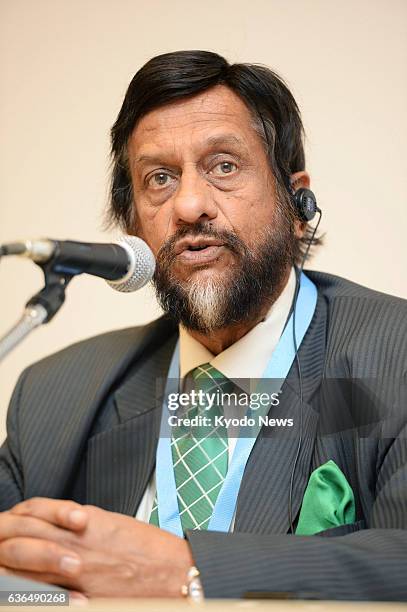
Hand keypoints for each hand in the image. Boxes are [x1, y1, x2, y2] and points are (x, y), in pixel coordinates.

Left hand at [0, 498, 193, 597]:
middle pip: (23, 537)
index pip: (36, 511)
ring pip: (25, 568)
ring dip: (6, 568)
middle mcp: (75, 543)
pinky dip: (26, 594)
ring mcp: (76, 572)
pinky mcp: (82, 597)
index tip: (9, 521)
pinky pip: (45, 595)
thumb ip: (83, 524)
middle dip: (3, 541)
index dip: (17, 516)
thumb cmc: (148, 548)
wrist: (173, 572)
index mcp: (84, 520)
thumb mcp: (112, 524)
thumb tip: (62, 527)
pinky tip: (16, 595)